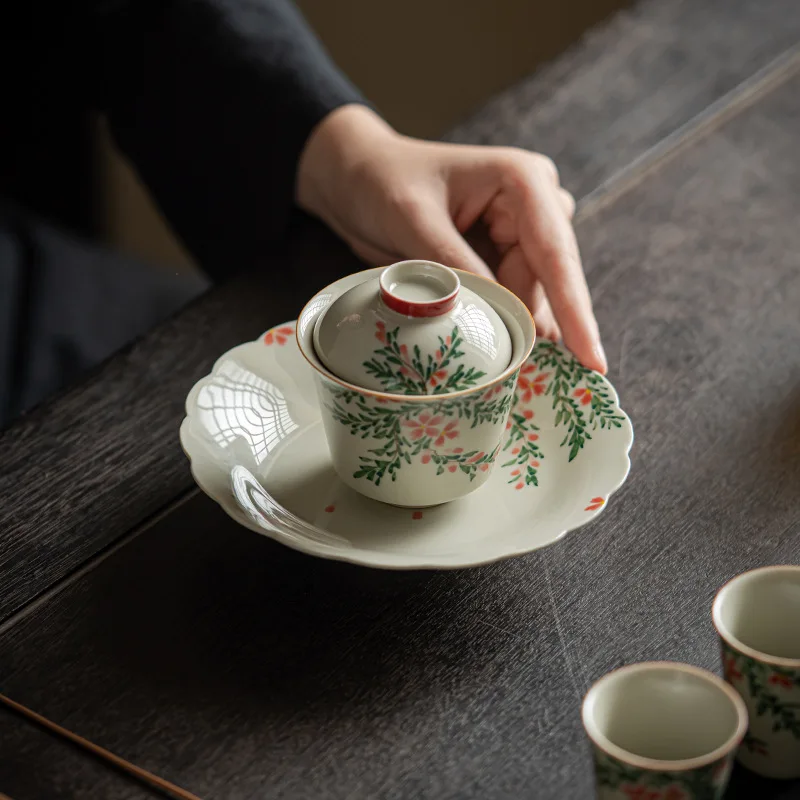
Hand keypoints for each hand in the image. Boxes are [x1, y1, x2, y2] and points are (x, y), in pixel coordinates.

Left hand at [296, 105, 605, 373]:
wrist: (356, 177)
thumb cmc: (382, 182)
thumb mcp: (414, 221)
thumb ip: (456, 267)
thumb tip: (496, 316)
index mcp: (522, 182)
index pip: (555, 254)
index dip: (575, 311)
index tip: (593, 360)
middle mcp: (534, 206)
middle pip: (549, 282)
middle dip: (538, 325)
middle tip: (533, 377)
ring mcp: (520, 232)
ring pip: (532, 295)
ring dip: (515, 327)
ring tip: (506, 365)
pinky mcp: (501, 255)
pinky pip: (511, 297)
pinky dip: (500, 321)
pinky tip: (495, 348)